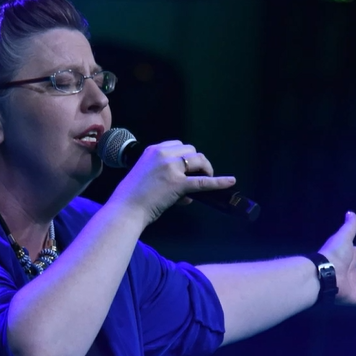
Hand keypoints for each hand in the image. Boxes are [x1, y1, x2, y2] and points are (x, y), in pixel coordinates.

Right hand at [109, 141, 235, 226]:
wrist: (125, 209)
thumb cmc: (130, 197)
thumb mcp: (144, 175)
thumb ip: (162, 175)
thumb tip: (185, 191)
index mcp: (152, 150)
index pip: (178, 146)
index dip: (186, 157)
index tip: (186, 167)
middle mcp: (163, 155)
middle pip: (191, 151)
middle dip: (197, 163)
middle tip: (197, 176)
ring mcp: (172, 168)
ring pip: (199, 160)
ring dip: (205, 170)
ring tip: (205, 181)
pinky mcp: (178, 184)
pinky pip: (203, 182)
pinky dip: (219, 182)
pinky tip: (230, 182)